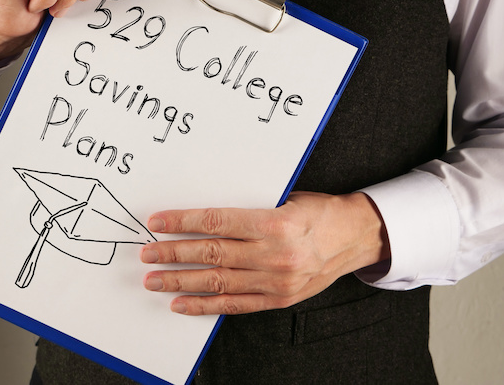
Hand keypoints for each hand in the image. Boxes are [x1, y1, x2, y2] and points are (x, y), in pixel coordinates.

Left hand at [140, 191, 389, 315]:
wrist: (356, 237)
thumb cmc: (319, 212)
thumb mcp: (284, 198)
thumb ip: (246, 209)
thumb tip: (200, 216)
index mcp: (274, 223)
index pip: (216, 222)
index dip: (182, 222)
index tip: (158, 222)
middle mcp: (274, 254)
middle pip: (212, 254)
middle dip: (173, 254)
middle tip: (147, 254)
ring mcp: (276, 281)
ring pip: (218, 282)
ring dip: (182, 282)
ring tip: (155, 281)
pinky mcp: (278, 299)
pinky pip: (235, 305)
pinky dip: (205, 306)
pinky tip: (182, 304)